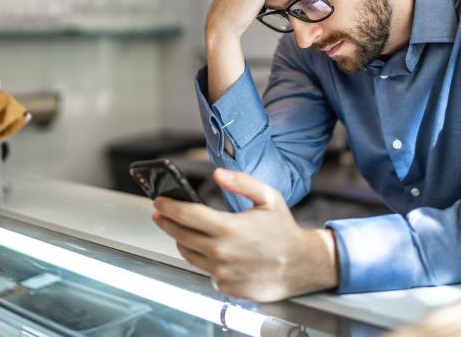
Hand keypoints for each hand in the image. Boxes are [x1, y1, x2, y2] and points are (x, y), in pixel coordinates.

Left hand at [152, 168, 338, 301]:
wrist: (301, 265)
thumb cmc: (284, 231)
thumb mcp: (268, 197)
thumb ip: (241, 182)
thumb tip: (217, 174)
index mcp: (228, 228)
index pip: (186, 215)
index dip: (169, 206)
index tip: (159, 201)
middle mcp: (221, 252)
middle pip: (180, 235)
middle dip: (166, 222)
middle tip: (160, 213)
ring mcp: (221, 272)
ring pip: (188, 254)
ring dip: (181, 240)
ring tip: (181, 230)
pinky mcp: (225, 286)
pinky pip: (204, 270)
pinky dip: (202, 258)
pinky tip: (208, 249)